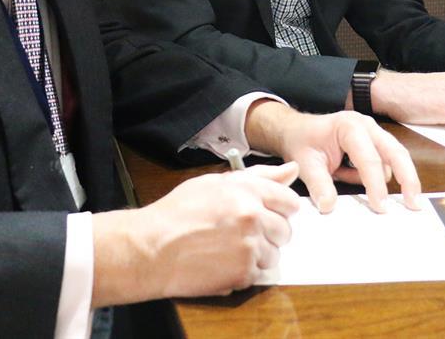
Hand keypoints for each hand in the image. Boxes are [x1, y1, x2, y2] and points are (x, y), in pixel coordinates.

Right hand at [92, 162, 299, 304]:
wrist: (152, 247)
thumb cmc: (178, 213)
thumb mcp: (216, 183)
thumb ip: (259, 176)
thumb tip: (292, 170)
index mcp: (247, 191)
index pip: (289, 201)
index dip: (279, 209)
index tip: (268, 214)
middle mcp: (252, 217)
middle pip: (285, 230)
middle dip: (269, 233)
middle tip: (241, 233)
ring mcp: (249, 246)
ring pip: (274, 255)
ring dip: (257, 254)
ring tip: (228, 248)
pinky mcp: (243, 273)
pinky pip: (259, 274)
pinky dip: (244, 271)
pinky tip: (222, 261)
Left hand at [245, 101, 420, 213]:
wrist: (295, 129)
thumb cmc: (301, 141)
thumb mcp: (305, 163)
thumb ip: (318, 184)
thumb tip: (329, 206)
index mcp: (349, 127)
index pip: (369, 158)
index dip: (376, 185)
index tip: (380, 207)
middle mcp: (366, 126)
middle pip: (396, 152)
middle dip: (407, 178)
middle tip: (414, 203)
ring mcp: (373, 132)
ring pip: (395, 157)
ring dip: (398, 178)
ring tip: (399, 201)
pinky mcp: (375, 142)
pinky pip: (386, 161)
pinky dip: (384, 176)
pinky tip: (374, 189)